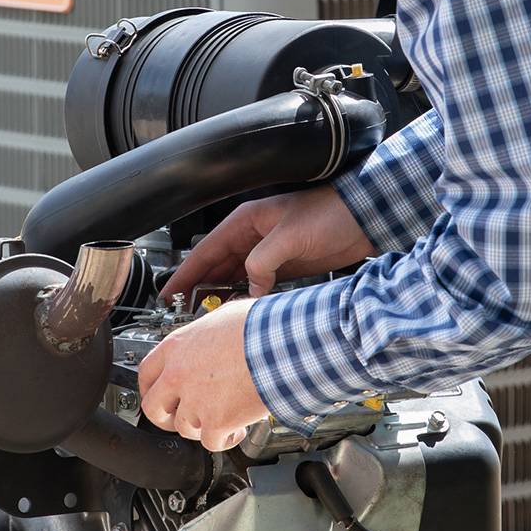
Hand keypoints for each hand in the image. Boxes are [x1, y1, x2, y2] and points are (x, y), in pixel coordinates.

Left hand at [138, 299, 268, 450]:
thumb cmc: (260, 328)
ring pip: (184, 428)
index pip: (146, 373)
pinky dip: (224, 440)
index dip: (150, 388)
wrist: (282, 346)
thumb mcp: (225, 317)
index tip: (157, 394)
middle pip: (154, 408)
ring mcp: (196, 401)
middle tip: (177, 418)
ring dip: (201, 426)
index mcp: (177, 347)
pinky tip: (236, 431)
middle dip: (165, 417)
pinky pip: (211, 442)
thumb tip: (216, 333)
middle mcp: (179, 375)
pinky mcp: (216, 422)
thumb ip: (209, 333)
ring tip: (220, 419)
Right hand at [161, 186, 373, 299]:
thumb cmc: (329, 212)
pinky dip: (244, 299)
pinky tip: (238, 312)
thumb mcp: (290, 236)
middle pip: (215, 268)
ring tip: (205, 317)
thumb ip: (264, 261)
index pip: (206, 251)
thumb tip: (249, 286)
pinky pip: (254, 286)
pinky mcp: (282, 268)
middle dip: (197, 290)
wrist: (362, 218)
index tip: (168, 293)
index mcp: (246, 221)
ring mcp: (266, 253)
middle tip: (180, 312)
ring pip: (233, 279)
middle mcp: (251, 237)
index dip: (185, 274)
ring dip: (220, 297)